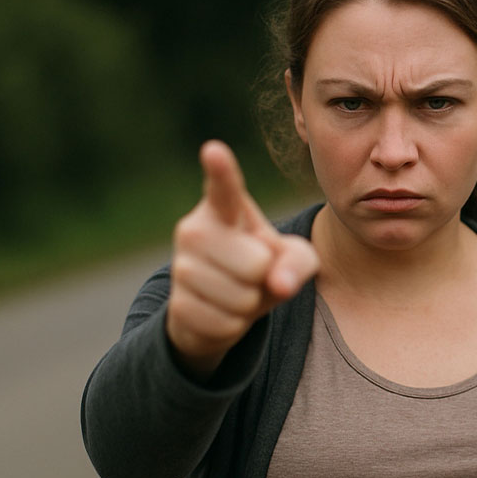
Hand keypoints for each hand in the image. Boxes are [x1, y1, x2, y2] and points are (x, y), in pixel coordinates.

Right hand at [165, 140, 318, 378]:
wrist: (222, 307)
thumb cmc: (263, 268)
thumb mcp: (294, 259)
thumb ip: (300, 262)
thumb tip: (279, 284)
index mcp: (225, 209)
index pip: (224, 188)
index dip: (220, 171)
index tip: (214, 151)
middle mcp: (194, 230)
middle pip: (255, 262)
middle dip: (263, 277)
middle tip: (250, 274)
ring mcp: (181, 267)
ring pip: (241, 297)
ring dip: (249, 304)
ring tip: (236, 292)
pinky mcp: (177, 305)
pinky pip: (227, 324)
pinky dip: (235, 326)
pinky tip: (222, 313)